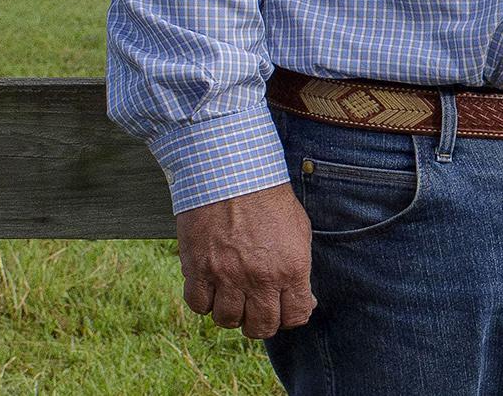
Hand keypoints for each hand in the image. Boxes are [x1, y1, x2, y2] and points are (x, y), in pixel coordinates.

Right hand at [175, 182, 314, 339]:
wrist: (232, 174)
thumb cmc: (269, 199)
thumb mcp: (299, 230)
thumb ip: (300, 268)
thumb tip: (305, 301)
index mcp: (291, 268)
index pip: (294, 317)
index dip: (291, 316)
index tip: (285, 309)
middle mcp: (260, 278)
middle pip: (261, 327)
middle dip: (261, 322)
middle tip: (257, 307)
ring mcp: (227, 277)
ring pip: (228, 321)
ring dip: (232, 312)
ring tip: (234, 294)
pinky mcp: (198, 270)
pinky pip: (198, 306)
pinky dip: (204, 302)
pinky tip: (211, 286)